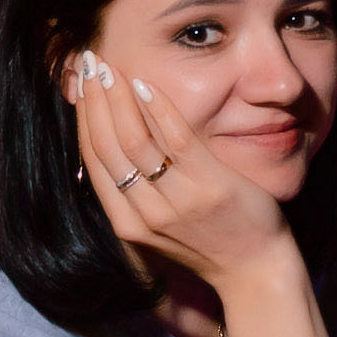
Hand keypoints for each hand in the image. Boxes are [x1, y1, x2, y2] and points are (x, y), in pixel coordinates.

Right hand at [69, 50, 295, 294]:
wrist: (256, 271)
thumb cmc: (211, 242)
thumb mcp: (160, 224)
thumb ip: (137, 191)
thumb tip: (116, 143)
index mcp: (127, 223)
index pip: (94, 161)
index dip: (83, 119)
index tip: (81, 86)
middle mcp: (145, 214)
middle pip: (106, 146)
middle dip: (94, 100)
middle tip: (90, 65)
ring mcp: (176, 202)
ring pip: (133, 140)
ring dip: (117, 98)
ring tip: (111, 68)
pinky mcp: (209, 187)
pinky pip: (176, 140)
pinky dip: (157, 109)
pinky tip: (145, 84)